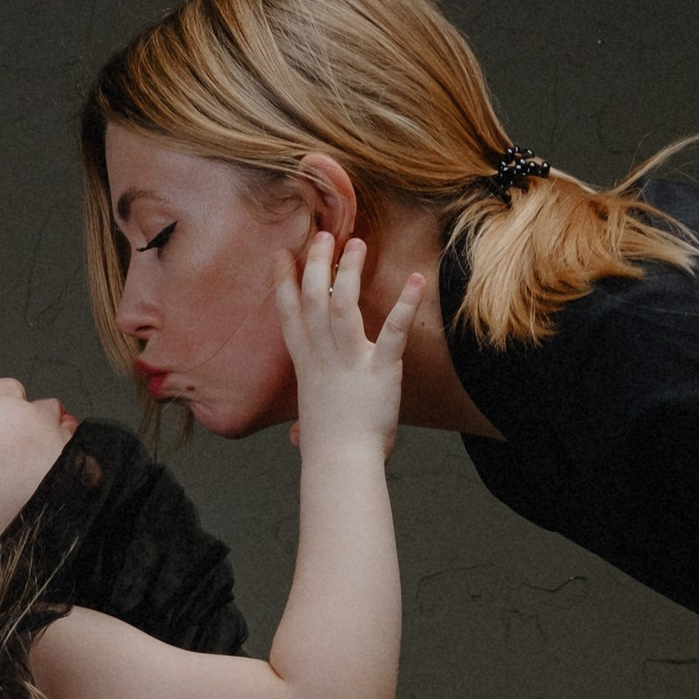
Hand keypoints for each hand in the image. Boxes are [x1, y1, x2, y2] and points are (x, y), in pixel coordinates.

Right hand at [275, 232, 425, 452]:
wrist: (341, 463)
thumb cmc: (328, 450)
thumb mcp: (311, 431)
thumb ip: (304, 427)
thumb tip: (297, 437)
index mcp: (307, 365)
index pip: (290, 315)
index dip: (285, 282)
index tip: (282, 254)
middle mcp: (323, 355)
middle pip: (314, 299)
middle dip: (317, 264)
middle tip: (323, 235)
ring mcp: (350, 360)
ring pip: (344, 305)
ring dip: (350, 272)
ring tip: (357, 244)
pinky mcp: (380, 369)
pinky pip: (394, 331)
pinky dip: (406, 305)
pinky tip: (417, 281)